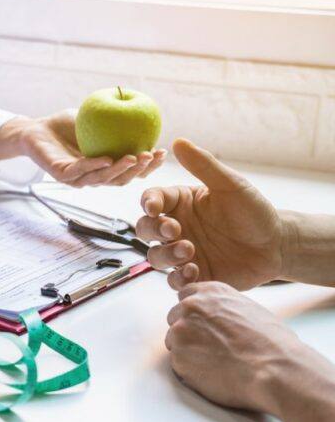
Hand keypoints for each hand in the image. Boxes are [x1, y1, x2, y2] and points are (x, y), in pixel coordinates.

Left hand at [0, 112, 165, 187]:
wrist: (34, 129)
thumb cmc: (65, 125)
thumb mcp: (95, 117)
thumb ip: (116, 117)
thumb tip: (143, 106)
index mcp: (104, 167)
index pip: (130, 171)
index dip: (148, 165)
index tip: (162, 152)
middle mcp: (93, 176)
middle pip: (121, 180)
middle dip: (139, 170)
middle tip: (151, 156)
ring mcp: (76, 178)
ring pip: (102, 179)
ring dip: (120, 170)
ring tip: (134, 157)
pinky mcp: (60, 174)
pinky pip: (79, 172)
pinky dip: (94, 166)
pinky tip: (107, 159)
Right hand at [136, 138, 283, 290]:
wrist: (276, 245)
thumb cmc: (252, 211)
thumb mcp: (230, 185)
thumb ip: (203, 165)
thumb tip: (178, 141)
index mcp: (180, 203)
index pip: (151, 200)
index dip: (148, 203)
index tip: (154, 207)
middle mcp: (175, 228)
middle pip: (145, 230)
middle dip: (154, 230)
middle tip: (174, 231)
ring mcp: (182, 253)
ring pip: (155, 257)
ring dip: (166, 255)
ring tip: (189, 252)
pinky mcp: (194, 275)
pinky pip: (174, 281)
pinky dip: (179, 278)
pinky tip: (194, 271)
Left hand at [165, 281, 310, 413]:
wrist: (275, 370)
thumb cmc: (272, 343)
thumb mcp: (248, 309)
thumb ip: (224, 307)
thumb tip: (217, 315)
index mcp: (209, 292)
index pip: (186, 296)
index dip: (195, 313)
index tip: (204, 325)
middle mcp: (190, 306)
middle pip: (175, 317)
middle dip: (188, 331)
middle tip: (210, 347)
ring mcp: (181, 331)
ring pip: (174, 340)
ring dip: (188, 351)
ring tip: (216, 362)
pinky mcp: (178, 357)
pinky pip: (178, 363)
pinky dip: (190, 370)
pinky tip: (213, 373)